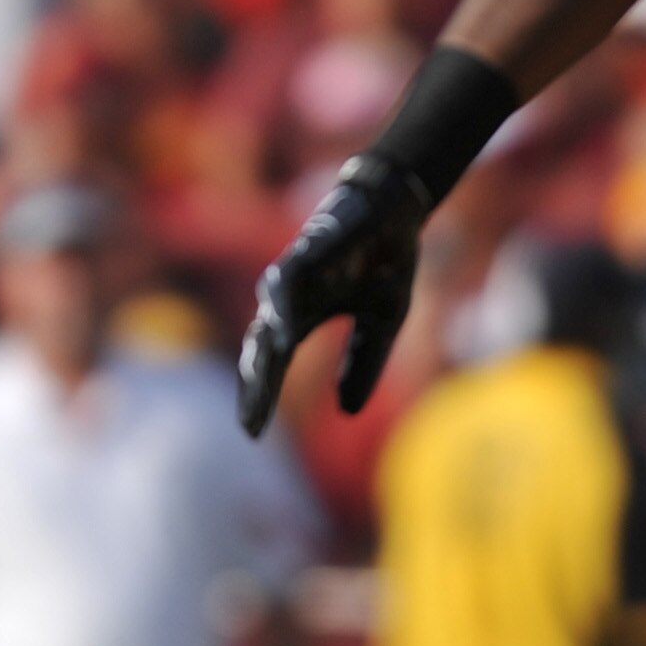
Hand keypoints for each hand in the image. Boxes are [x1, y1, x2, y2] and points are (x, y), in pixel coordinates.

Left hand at [236, 152, 433, 432]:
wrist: (397, 211)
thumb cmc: (383, 264)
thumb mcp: (382, 323)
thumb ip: (362, 363)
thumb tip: (346, 412)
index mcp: (304, 318)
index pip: (275, 364)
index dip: (262, 397)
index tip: (252, 434)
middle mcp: (291, 300)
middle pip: (262, 349)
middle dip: (256, 387)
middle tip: (249, 425)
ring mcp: (295, 274)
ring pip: (269, 316)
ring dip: (263, 353)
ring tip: (259, 385)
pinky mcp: (307, 249)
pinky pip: (289, 278)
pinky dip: (284, 304)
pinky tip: (283, 330)